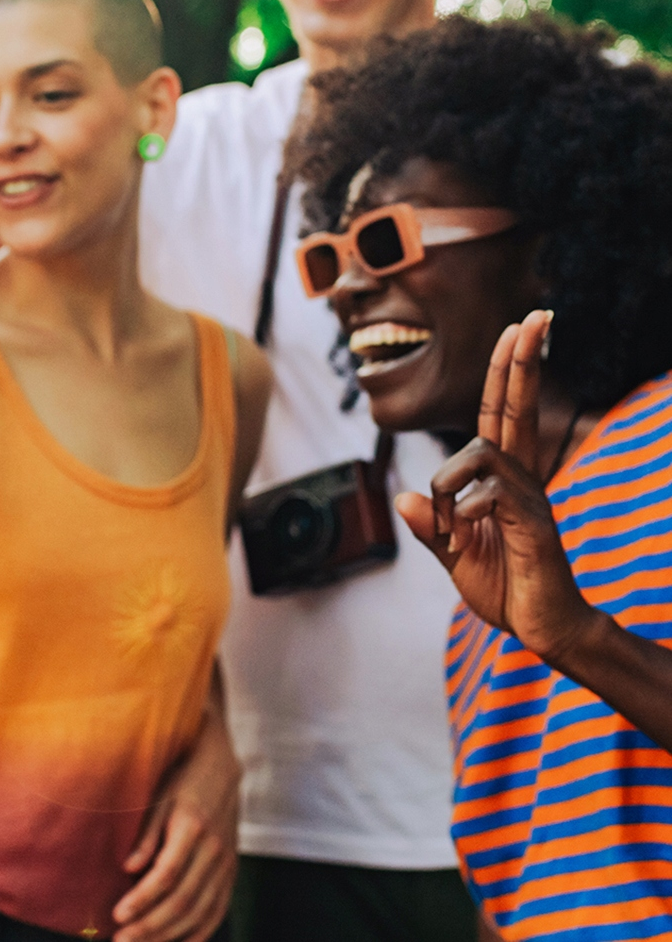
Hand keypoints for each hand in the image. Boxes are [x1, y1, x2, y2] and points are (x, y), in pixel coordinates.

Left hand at [112, 707, 238, 941]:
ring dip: (169, 935)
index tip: (117, 915)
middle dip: (150, 926)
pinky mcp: (231, 872)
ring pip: (199, 912)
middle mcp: (213, 850)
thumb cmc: (181, 779)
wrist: (220, 768)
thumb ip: (145, 834)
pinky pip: (217, 911)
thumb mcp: (158, 797)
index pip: (166, 875)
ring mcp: (226, 864)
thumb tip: (128, 868)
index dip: (142, 899)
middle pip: (182, 900)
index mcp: (191, 828)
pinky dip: (198, 932)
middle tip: (121, 940)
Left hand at [395, 310, 597, 662]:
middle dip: (522, 361)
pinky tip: (462, 533)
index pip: (501, 415)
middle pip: (515, 409)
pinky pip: (488, 492)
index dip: (508, 373)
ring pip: (480, 453)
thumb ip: (429, 527)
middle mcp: (520, 479)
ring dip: (448, 484)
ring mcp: (530, 498)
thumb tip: (404, 499)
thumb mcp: (454, 555)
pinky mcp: (534, 522)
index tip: (521, 331)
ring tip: (450, 526)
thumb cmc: (506, 589)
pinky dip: (461, 509)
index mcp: (502, 480)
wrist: (543, 630)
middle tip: (537, 316)